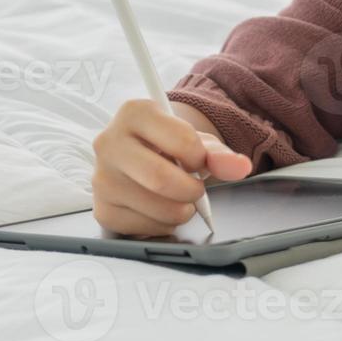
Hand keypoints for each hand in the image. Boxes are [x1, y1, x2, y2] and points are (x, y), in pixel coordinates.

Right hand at [91, 98, 253, 236]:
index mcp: (134, 112)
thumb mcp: (196, 141)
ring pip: (154, 207)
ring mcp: (101, 177)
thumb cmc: (170, 144)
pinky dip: (162, 225)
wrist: (145, 154)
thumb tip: (240, 167)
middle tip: (195, 189)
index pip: (181, 141)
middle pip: (161, 179)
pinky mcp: (102, 208)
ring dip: (180, 211)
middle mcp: (109, 142)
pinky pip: (141, 228)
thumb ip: (219, 153)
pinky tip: (160, 209)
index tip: (197, 160)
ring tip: (179, 199)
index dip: (199, 158)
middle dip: (191, 190)